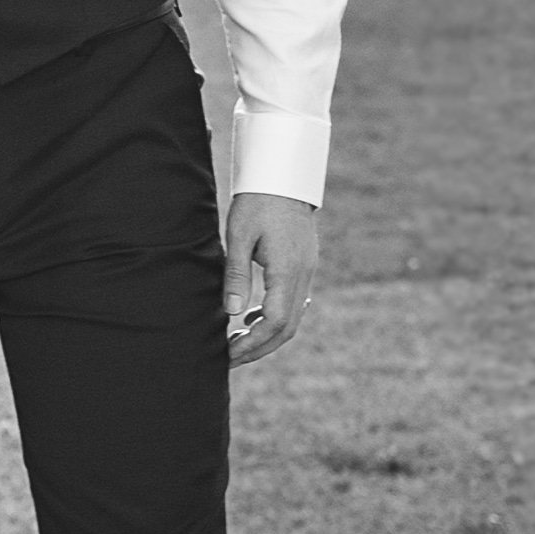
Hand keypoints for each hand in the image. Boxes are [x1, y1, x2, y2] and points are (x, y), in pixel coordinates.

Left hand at [223, 192, 316, 367]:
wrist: (283, 176)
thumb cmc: (256, 202)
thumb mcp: (239, 235)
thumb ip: (236, 275)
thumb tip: (232, 313)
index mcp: (287, 270)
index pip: (274, 322)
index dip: (252, 344)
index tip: (227, 354)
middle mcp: (303, 274)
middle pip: (286, 328)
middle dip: (258, 348)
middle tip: (229, 358)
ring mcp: (307, 270)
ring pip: (292, 318)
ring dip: (266, 335)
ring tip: (236, 341)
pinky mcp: (304, 265)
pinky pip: (293, 302)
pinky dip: (274, 317)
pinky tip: (251, 318)